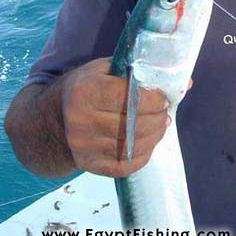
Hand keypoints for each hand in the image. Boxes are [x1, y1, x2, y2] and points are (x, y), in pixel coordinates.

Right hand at [60, 57, 170, 176]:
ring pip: (134, 146)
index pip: (130, 97)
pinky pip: (126, 166)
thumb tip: (185, 83)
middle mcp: (80, 121)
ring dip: (155, 135)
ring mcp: (83, 147)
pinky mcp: (88, 166)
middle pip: (135, 124)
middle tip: (166, 111)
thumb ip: (140, 72)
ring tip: (160, 125)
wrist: (49, 120)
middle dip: (159, 117)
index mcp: (85, 91)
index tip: (164, 97)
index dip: (154, 98)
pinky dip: (144, 155)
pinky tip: (148, 142)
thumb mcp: (105, 69)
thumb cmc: (85, 87)